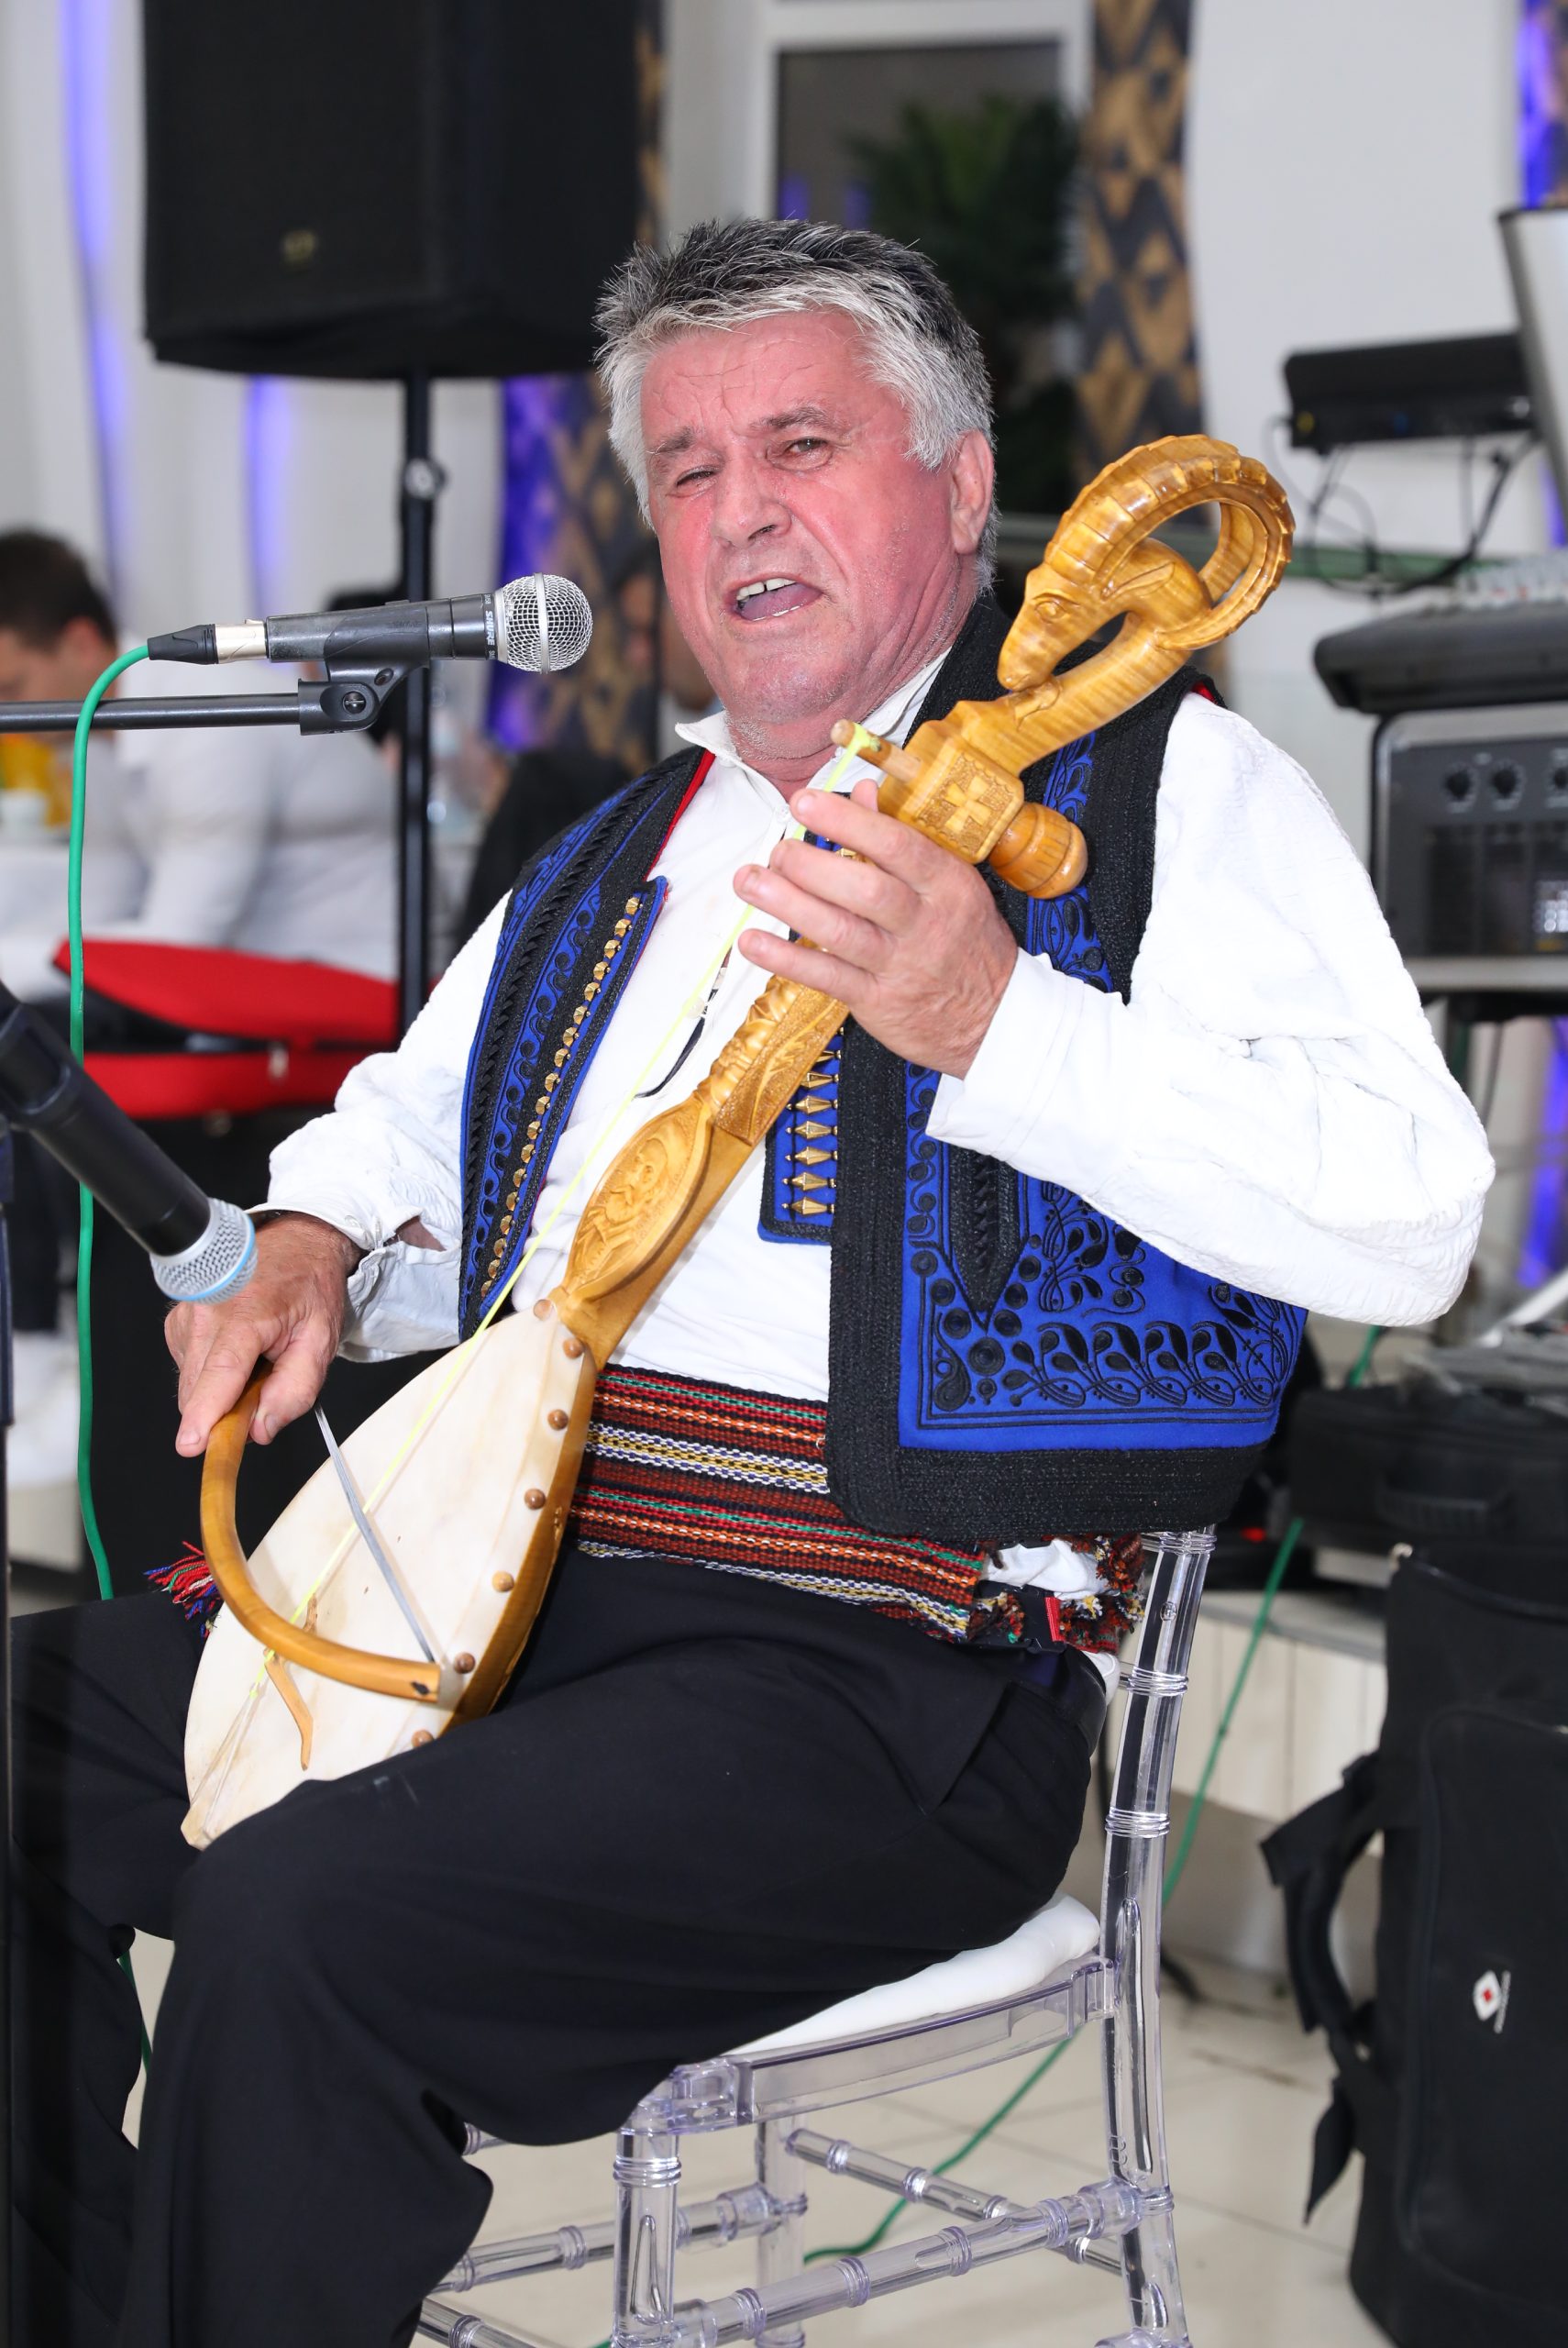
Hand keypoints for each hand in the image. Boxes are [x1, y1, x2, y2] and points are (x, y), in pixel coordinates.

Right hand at [166, 1213, 362, 1457]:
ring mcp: (186, 1315)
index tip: (192, 1444)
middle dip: (225, 1410)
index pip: (219, 1374)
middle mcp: (206, 1312)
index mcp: (246, 1314)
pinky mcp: (177, 1322)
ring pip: (192, 1383)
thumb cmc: (308, 1287)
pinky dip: (211, 1374)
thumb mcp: (321, 1340)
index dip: (204, 1413)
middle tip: (264, 1389)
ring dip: (220, 1390)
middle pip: (200, 1388)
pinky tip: (237, 1353)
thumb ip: (296, 1390)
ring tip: (255, 1359)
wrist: (294, 1243)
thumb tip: (260, 1429)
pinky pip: (189, 1368)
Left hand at [734, 778, 1017, 1076]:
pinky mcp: (878, 1001)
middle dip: (811, 865)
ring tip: (750, 881)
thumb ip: (900, 839)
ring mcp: (900, 965)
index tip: (805, 803)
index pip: (896, 845)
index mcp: (946, 884)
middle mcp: (925, 923)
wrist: (995, 1019)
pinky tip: (753, 941)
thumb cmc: (966, 942)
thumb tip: (862, 793)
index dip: (847, 821)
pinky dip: (786, 959)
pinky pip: (826, 977)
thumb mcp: (950, 884)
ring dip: (788, 904)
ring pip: (840, 931)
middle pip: (865, 889)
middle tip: (777, 852)